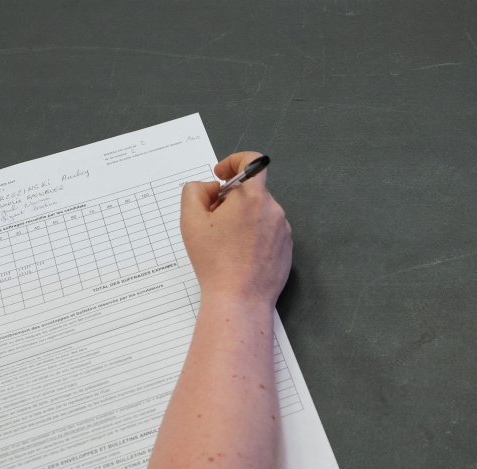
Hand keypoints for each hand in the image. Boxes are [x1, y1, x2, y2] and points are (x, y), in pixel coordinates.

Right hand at [180, 152, 291, 306]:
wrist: (240, 299)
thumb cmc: (215, 262)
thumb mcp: (190, 220)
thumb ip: (195, 190)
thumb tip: (211, 187)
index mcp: (252, 198)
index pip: (252, 161)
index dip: (233, 162)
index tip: (221, 175)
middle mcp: (273, 210)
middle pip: (252, 192)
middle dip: (232, 199)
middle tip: (214, 220)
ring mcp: (283, 230)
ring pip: (260, 213)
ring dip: (243, 219)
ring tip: (226, 243)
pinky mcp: (286, 248)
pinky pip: (269, 232)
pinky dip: (254, 236)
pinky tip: (240, 254)